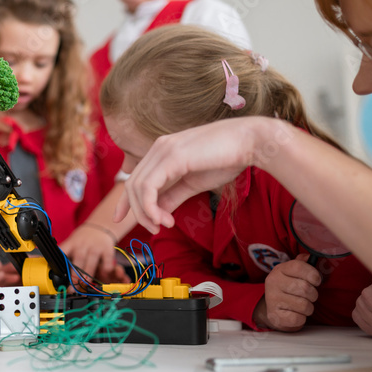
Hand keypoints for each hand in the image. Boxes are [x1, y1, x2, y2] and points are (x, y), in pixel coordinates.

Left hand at [61, 225, 127, 282]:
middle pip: (78, 260)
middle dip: (75, 276)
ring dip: (87, 277)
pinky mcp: (107, 250)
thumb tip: (59, 273)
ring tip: (84, 286)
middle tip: (72, 288)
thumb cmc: (84, 238)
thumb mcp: (72, 242)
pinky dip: (104, 272)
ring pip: (91, 263)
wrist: (101, 226)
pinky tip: (102, 278)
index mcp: (71, 243)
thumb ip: (67, 256)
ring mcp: (96, 247)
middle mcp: (83, 245)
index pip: (62, 251)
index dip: (59, 262)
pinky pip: (106, 263)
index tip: (57, 274)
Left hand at [113, 119, 269, 232]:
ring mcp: (163, 150)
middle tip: (156, 230)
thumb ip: (173, 195)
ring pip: (136, 187)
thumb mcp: (193, 183)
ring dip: (145, 213)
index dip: (125, 200)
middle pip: (132, 185)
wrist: (250, 142)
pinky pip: (148, 187)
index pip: (135, 177)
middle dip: (138, 212)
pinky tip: (164, 219)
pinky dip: (150, 207)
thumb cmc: (227, 159)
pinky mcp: (171, 156)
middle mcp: (158, 148)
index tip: (121, 219)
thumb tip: (158, 212)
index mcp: (163, 151)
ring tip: (162, 226)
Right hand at [253, 254, 320, 331]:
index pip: (299, 267)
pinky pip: (299, 318)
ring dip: (308, 307)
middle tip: (309, 296)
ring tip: (302, 305)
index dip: (313, 274)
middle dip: (313, 294)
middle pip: (305, 288)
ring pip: (304, 305)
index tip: (317, 280)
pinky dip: (302, 318)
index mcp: (279, 270)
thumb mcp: (293, 273)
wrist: (275, 310)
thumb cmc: (289, 289)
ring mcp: (272, 300)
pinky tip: (296, 314)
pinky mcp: (275, 316)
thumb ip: (303, 263)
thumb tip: (311, 256)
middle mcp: (273, 283)